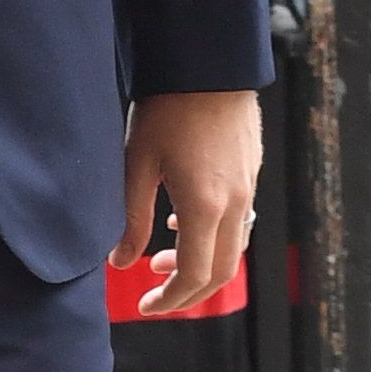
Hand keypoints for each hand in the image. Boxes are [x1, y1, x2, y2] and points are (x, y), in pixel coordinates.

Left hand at [115, 89, 263, 315]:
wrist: (209, 66)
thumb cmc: (167, 110)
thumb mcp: (136, 165)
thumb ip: (130, 218)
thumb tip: (119, 261)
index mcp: (205, 207)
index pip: (195, 275)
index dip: (171, 298)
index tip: (147, 305)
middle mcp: (235, 204)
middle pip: (221, 271)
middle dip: (188, 290)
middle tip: (154, 291)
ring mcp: (248, 189)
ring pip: (232, 248)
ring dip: (200, 263)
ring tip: (162, 257)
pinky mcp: (251, 173)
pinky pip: (238, 221)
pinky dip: (213, 236)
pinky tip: (182, 220)